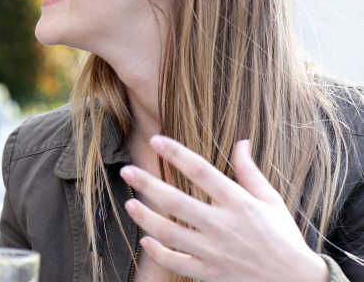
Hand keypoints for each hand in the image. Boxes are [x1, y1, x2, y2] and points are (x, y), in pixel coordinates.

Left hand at [119, 136, 328, 281]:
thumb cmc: (283, 236)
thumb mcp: (271, 200)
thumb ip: (249, 172)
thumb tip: (241, 142)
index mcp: (238, 202)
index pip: (201, 170)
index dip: (176, 153)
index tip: (156, 140)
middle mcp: (223, 225)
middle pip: (176, 201)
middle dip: (147, 184)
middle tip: (126, 171)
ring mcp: (215, 251)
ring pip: (170, 233)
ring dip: (145, 218)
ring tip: (129, 203)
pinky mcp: (212, 273)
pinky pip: (178, 263)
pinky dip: (159, 253)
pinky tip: (145, 240)